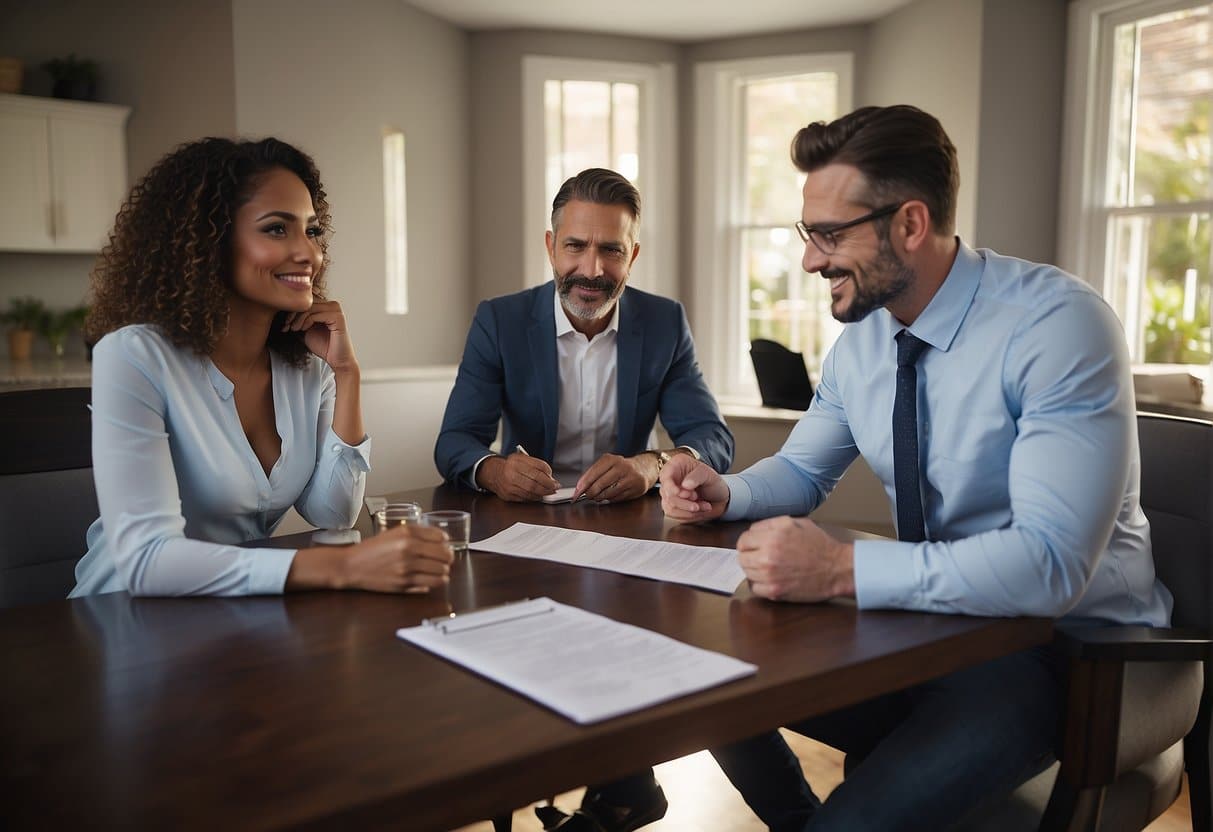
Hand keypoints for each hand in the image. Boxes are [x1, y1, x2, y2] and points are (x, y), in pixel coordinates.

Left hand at [284, 299, 358, 373]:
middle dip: (292, 314)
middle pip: (306, 302)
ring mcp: (336, 310)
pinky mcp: (338, 317)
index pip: (304, 301)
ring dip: (298, 319)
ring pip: (309, 307)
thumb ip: (297, 319)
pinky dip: (306, 322)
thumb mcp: (304, 330)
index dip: (291, 311)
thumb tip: (280, 311)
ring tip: (293, 329)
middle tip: (286, 327)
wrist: (337, 360)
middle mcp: (332, 304)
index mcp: (325, 305)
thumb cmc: (323, 346)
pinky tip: (303, 330)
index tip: (284, 325)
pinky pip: (316, 315)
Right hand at [336, 525, 452, 592]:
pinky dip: (435, 582)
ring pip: (441, 572)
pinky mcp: (404, 584)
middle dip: (447, 558)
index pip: (441, 538)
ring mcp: (407, 569)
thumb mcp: (395, 532)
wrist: (352, 566)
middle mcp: (409, 550)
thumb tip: (443, 539)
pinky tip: (431, 578)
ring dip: (443, 572)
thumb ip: (419, 532)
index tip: (445, 545)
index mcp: (407, 535)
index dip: (446, 543)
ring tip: (439, 570)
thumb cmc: (373, 548)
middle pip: (445, 556)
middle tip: (445, 559)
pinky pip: (431, 585)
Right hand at [478, 452, 559, 500]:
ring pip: (531, 491)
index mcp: (517, 460)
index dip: (549, 474)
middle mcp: (511, 472)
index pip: (539, 466)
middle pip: (535, 480)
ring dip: (543, 493)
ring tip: (549, 492)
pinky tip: (539, 495)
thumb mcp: (522, 459)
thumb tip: (550, 478)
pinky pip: (525, 498)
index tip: (554, 479)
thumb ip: (536, 466)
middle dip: (548, 485)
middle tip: (555, 487)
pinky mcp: (508, 495)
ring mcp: (508, 484)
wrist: (494, 473)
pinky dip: (535, 497)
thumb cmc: (511, 466)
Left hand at [574, 453, 652, 502]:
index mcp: (611, 459)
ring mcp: (630, 478)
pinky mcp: (635, 489)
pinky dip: (610, 499)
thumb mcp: (608, 465)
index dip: (582, 485)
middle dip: (590, 494)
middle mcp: (622, 467)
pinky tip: (610, 495)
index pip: (592, 473)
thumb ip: (594, 474)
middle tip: (587, 496)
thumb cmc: (621, 468)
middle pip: (599, 485)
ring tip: (598, 496)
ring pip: (608, 493)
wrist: (644, 469)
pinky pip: (617, 498)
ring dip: (600, 498)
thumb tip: (580, 488)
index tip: (576, 493)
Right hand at [660, 455, 729, 522]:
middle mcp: (670, 479)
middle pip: (667, 494)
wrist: (720, 498)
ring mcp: (669, 493)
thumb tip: (685, 485)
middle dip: (684, 501)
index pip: (665, 476)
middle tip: (696, 497)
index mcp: (676, 465)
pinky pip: (674, 515)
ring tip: (703, 505)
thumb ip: (697, 477)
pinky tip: (699, 509)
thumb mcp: (708, 474)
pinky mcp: (671, 506)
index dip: (670, 487)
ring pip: (670, 507)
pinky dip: (689, 515)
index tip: (680, 493)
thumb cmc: (713, 482)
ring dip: (689, 510)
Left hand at [736, 516, 853, 601]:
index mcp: (773, 535)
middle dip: (750, 556)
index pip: (743, 540)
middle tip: (761, 557)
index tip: (754, 546)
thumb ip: (771, 524)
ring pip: (746, 572)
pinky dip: (760, 584)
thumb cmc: (820, 545)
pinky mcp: (775, 591)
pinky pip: (754, 588)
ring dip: (754, 570)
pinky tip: (771, 579)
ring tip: (769, 568)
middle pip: (741, 557)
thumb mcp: (796, 523)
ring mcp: (770, 575)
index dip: (748, 543)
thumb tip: (754, 531)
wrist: (837, 568)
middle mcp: (768, 554)